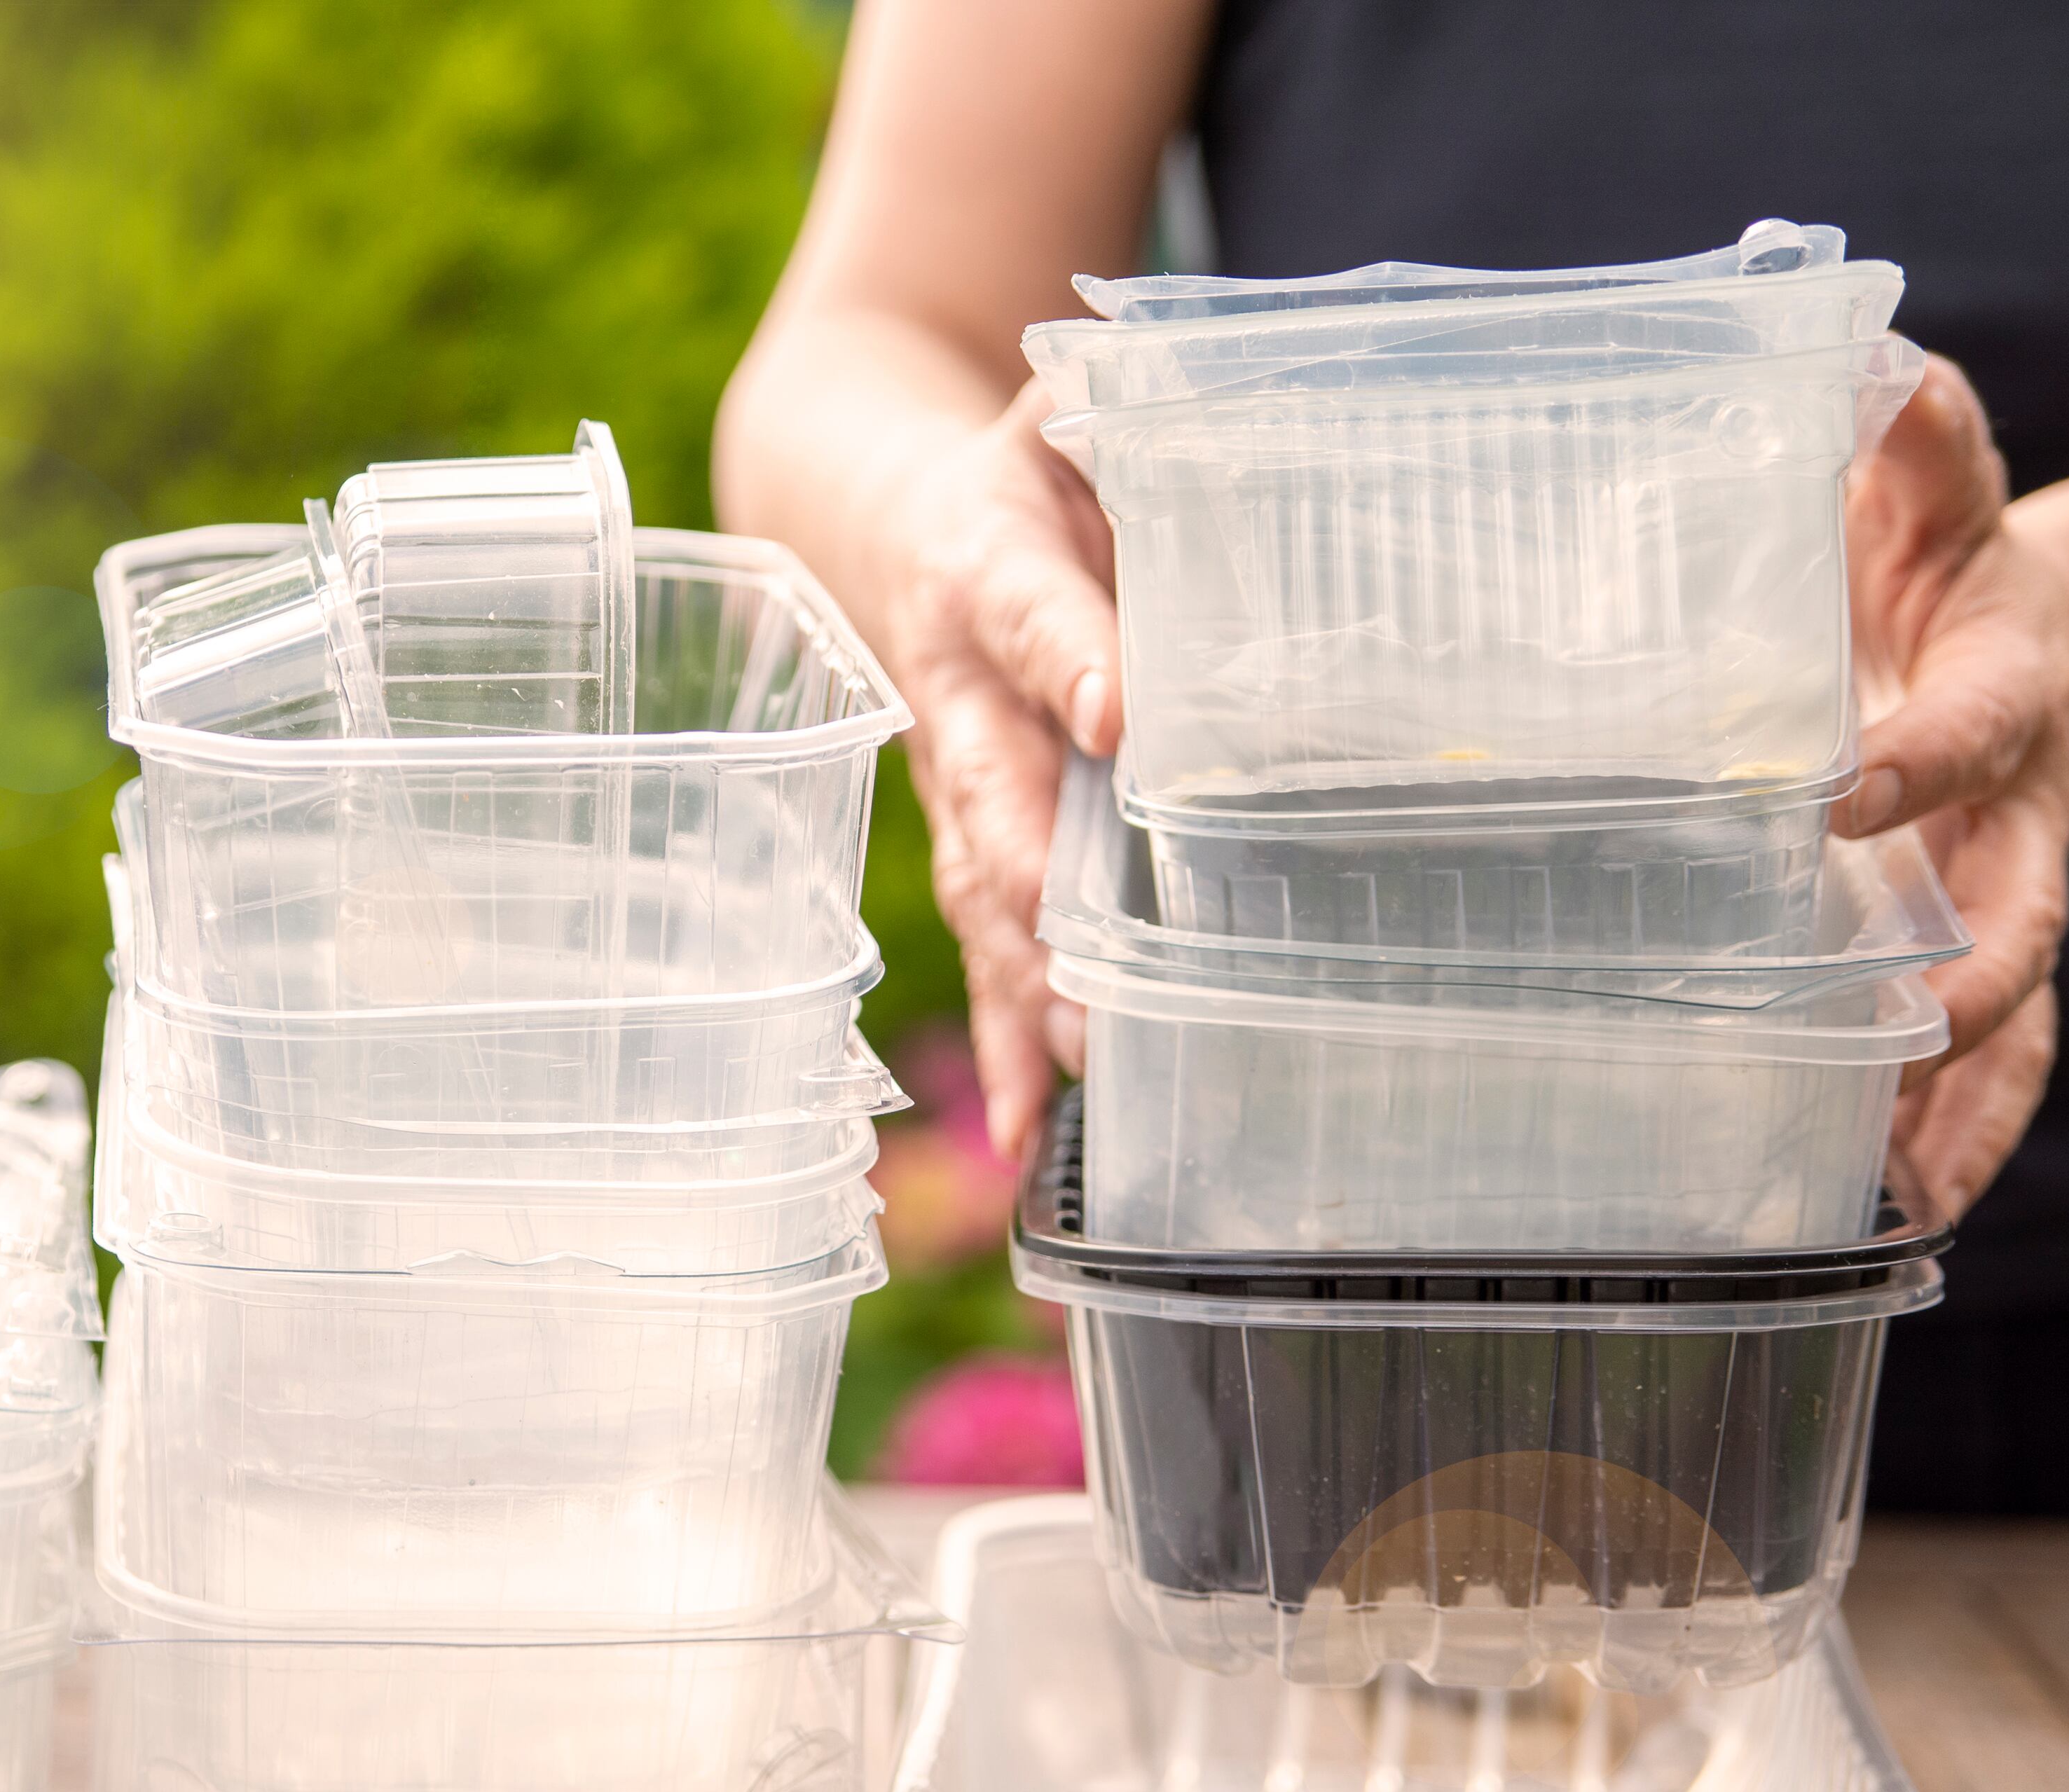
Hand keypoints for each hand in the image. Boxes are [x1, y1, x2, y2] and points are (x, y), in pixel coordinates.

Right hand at [876, 378, 1121, 1161]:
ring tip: (1080, 1063)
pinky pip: (990, 952)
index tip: (1114, 711)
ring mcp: (960, 788)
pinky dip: (1007, 1045)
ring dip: (1030, 986)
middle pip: (996, 797)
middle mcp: (956, 694)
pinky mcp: (977, 851)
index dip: (1068, 656)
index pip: (1029, 613)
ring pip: (989, 896)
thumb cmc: (1020, 470)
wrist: (889, 530)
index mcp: (983, 566)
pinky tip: (1030, 1129)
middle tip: (1096, 960)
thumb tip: (1179, 386)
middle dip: (1043, 886)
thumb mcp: (1064, 407)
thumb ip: (1121, 404)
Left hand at [1840, 355, 2068, 1210]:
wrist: (2041, 645)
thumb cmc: (1940, 564)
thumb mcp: (1932, 489)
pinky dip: (1957, 1132)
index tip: (1839, 792)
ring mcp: (2005, 892)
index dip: (1912, 758)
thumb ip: (1909, 435)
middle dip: (1973, 974)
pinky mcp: (1985, 953)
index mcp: (1998, 688)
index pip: (1959, 728)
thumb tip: (1880, 361)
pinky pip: (1993, 1061)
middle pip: (2019, 906)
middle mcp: (2016, 809)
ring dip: (1965, 1095)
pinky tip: (1898, 1208)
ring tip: (1910, 1184)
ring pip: (2017, 1010)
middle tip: (1910, 1028)